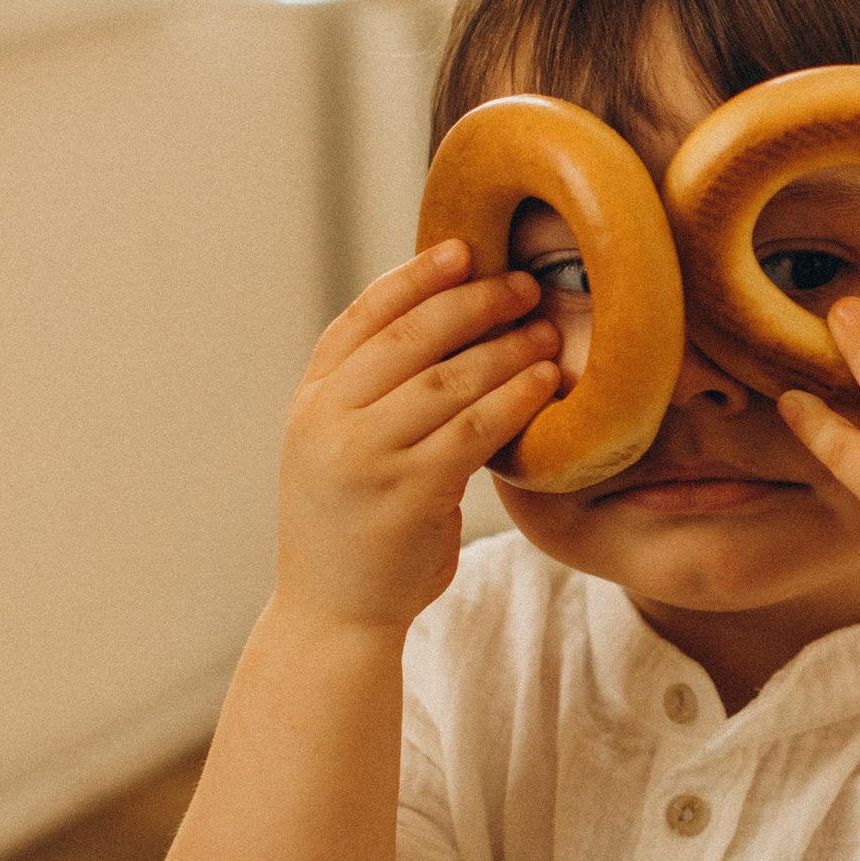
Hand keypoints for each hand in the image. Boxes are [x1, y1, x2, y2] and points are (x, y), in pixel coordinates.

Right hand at [275, 240, 560, 633]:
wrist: (336, 612)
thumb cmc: (358, 523)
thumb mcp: (343, 447)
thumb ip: (376, 392)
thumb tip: (448, 320)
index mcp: (311, 402)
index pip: (360, 319)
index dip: (412, 278)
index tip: (461, 248)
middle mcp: (327, 422)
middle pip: (408, 339)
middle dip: (472, 302)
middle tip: (524, 284)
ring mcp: (364, 457)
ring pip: (447, 380)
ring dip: (505, 348)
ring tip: (548, 330)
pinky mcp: (408, 493)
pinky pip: (473, 430)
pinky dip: (514, 398)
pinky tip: (545, 382)